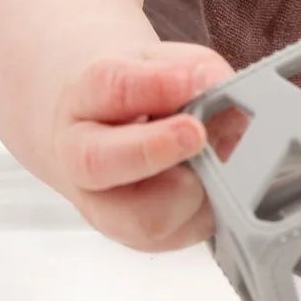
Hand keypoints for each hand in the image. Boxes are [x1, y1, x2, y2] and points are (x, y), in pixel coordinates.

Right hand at [50, 41, 237, 252]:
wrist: (107, 130)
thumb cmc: (139, 93)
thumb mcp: (162, 62)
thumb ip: (191, 70)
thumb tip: (219, 89)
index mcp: (82, 101)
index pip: (109, 88)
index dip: (153, 86)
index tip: (192, 82)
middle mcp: (81, 160)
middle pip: (99, 163)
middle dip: (152, 149)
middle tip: (197, 133)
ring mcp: (108, 207)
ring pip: (143, 218)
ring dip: (193, 189)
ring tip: (217, 160)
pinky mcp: (144, 238)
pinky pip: (182, 232)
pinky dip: (210, 207)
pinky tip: (218, 181)